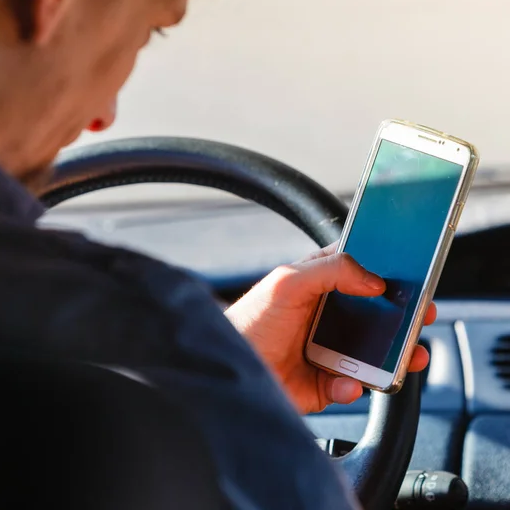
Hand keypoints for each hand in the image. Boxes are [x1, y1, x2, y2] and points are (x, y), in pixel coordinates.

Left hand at [225, 244, 435, 413]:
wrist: (232, 372)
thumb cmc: (250, 321)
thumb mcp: (287, 283)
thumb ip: (329, 271)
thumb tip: (374, 279)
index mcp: (319, 284)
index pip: (359, 270)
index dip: (385, 269)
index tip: (412, 271)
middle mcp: (328, 316)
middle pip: (376, 312)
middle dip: (403, 315)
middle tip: (423, 312)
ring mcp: (330, 349)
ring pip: (375, 352)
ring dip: (395, 355)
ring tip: (410, 355)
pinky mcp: (327, 382)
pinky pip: (353, 386)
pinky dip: (353, 386)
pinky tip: (345, 383)